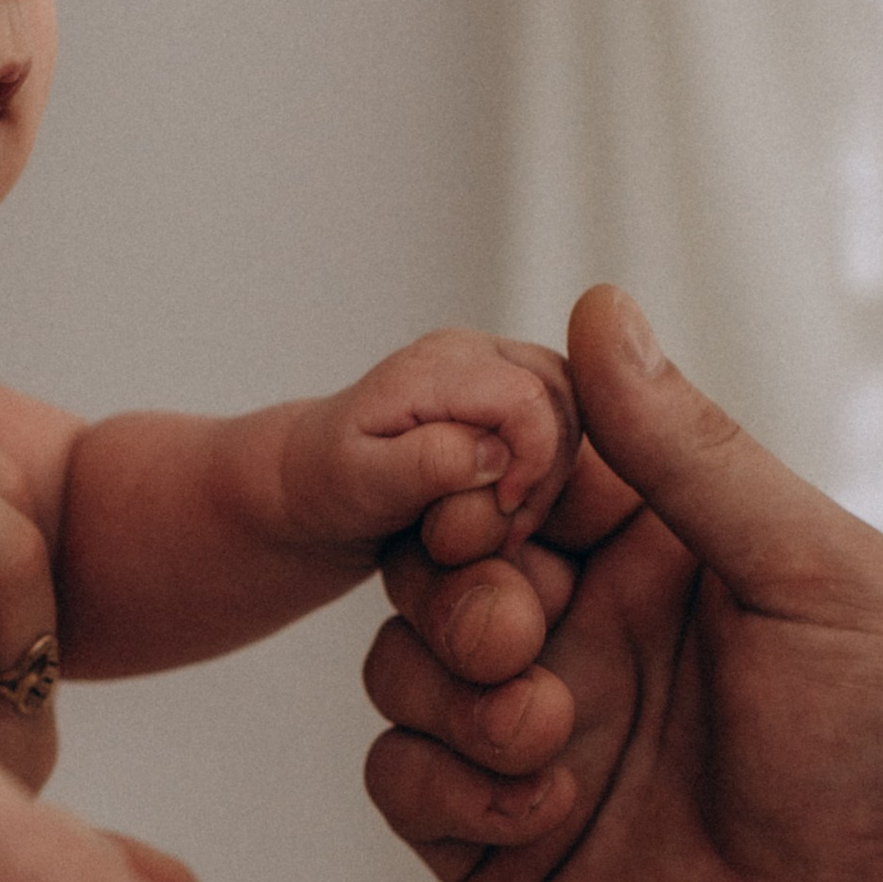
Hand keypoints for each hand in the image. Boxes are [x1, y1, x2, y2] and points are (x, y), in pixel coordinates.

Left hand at [274, 329, 577, 569]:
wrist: (309, 483)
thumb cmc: (326, 483)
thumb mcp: (359, 481)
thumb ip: (426, 463)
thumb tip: (495, 453)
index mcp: (438, 366)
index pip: (528, 400)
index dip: (532, 464)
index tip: (502, 515)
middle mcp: (475, 353)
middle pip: (564, 400)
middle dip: (548, 472)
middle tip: (507, 528)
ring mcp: (495, 370)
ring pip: (573, 412)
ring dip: (552, 475)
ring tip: (506, 523)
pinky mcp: (509, 398)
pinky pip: (562, 427)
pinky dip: (547, 472)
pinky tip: (509, 510)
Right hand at [362, 288, 882, 881]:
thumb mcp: (814, 576)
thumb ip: (692, 452)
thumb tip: (597, 306)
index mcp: (662, 555)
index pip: (524, 466)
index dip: (488, 467)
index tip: (497, 494)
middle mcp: (585, 637)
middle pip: (436, 561)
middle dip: (454, 584)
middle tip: (524, 629)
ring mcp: (533, 741)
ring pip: (399, 664)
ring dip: (455, 687)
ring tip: (553, 733)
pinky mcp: (493, 848)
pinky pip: (400, 776)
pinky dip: (450, 781)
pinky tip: (550, 810)